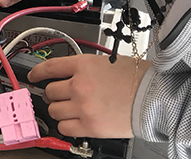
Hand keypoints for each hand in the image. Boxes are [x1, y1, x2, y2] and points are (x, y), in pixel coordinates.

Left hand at [28, 54, 151, 137]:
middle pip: (49, 91)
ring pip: (54, 110)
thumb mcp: (106, 63)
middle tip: (57, 96)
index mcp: (83, 65)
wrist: (156, 97)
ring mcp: (83, 107)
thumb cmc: (138, 79)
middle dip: (52, 94)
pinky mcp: (90, 126)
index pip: (49, 67)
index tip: (33, 77)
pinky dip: (66, 124)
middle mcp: (79, 85)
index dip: (37, 73)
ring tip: (69, 108)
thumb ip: (84, 69)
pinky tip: (75, 120)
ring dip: (58, 109)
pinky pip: (64, 127)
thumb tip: (67, 76)